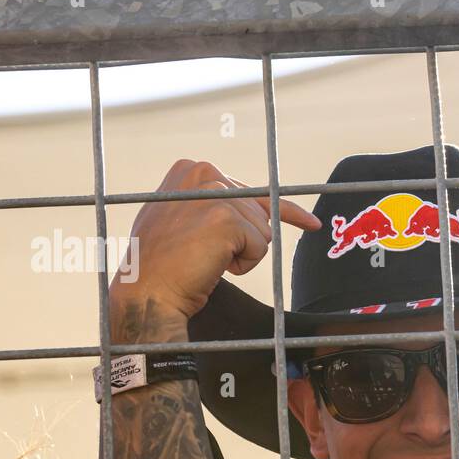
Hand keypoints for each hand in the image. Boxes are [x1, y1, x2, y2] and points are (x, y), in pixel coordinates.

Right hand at [109, 159, 320, 322]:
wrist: (147, 290)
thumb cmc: (162, 262)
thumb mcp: (181, 218)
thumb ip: (210, 204)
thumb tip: (258, 209)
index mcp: (191, 168)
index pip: (252, 190)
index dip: (279, 211)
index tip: (312, 224)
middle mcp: (204, 171)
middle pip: (260, 210)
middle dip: (244, 240)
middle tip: (204, 255)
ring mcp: (215, 193)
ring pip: (263, 230)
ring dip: (241, 253)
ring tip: (202, 259)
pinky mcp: (228, 218)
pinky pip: (261, 247)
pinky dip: (244, 264)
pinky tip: (213, 265)